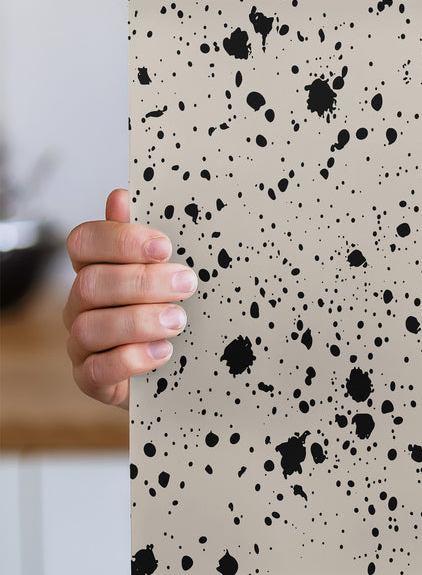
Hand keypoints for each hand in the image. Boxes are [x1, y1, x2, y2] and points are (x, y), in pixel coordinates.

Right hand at [64, 188, 195, 408]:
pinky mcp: (91, 379)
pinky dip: (131, 359)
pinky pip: (96, 370)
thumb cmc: (162, 309)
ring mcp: (82, 343)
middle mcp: (80, 304)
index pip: (84, 242)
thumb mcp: (162, 271)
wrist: (169, 369)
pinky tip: (163, 352)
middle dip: (143, 282)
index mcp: (95, 268)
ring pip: (91, 327)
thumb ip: (142, 239)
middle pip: (91, 283)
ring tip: (178, 320)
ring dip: (139, 321)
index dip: (120, 240)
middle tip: (187, 283)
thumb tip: (122, 195)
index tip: (164, 246)